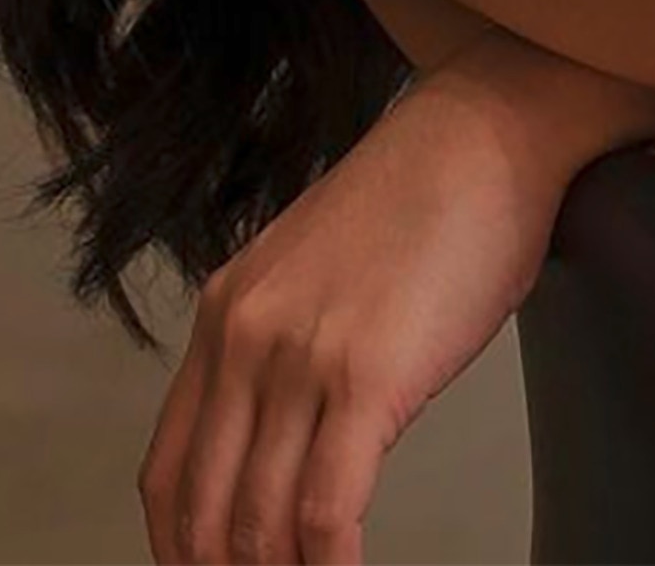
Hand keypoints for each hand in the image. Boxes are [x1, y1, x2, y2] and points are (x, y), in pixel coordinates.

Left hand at [137, 67, 564, 563]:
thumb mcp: (313, 265)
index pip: (167, 474)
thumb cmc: (424, 195)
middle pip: (203, 515)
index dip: (182, 551)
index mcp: (226, 312)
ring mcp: (302, 357)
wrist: (487, 131)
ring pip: (261, 528)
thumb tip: (279, 440)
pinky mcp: (368, 377)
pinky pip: (327, 515)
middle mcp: (245, 335)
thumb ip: (280, 342)